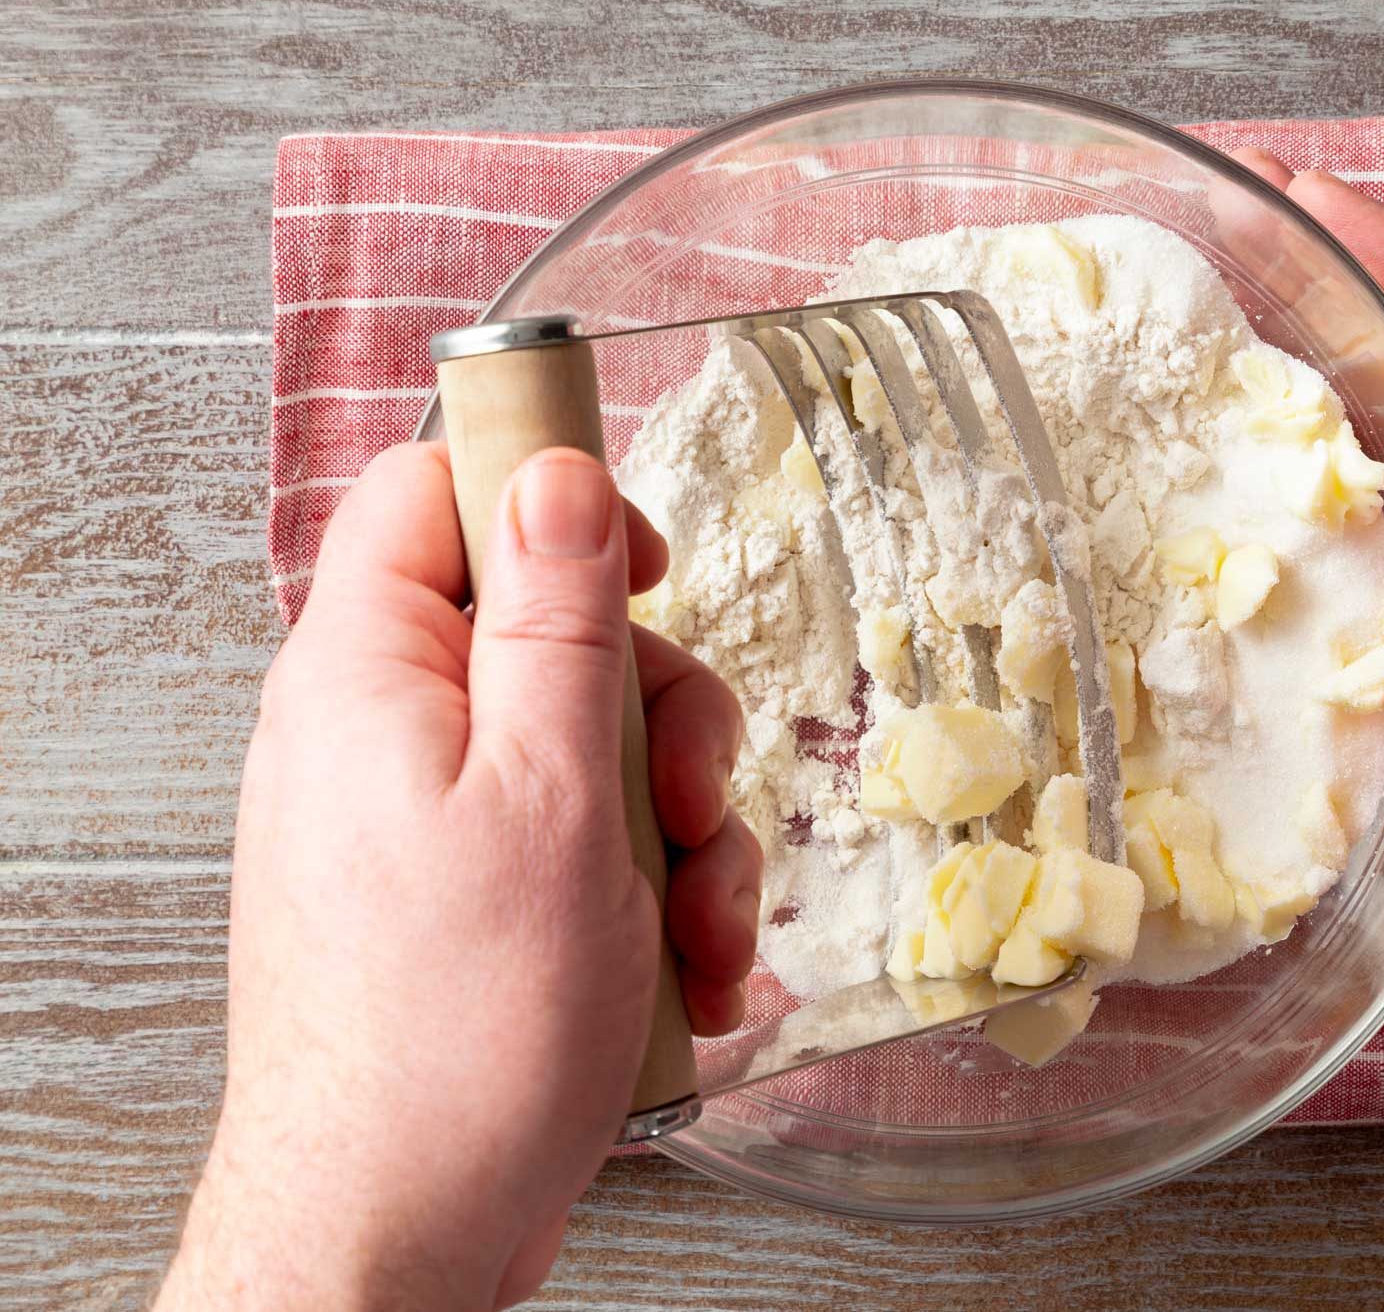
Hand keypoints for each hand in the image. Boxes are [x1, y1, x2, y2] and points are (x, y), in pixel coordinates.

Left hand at [158, 444, 760, 1309]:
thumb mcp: (552, 794)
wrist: (397, 1231)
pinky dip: (647, 901)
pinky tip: (677, 977)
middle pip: (551, 635)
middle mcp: (384, 736)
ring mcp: (428, 824)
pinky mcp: (468, 901)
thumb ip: (556, 621)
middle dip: (660, 718)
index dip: (549, 497)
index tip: (642, 563)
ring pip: (592, 753)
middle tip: (690, 803)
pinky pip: (580, 847)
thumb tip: (557, 475)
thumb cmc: (456, 1038)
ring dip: (679, 835)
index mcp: (368, 675)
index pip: (436, 493)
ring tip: (692, 932)